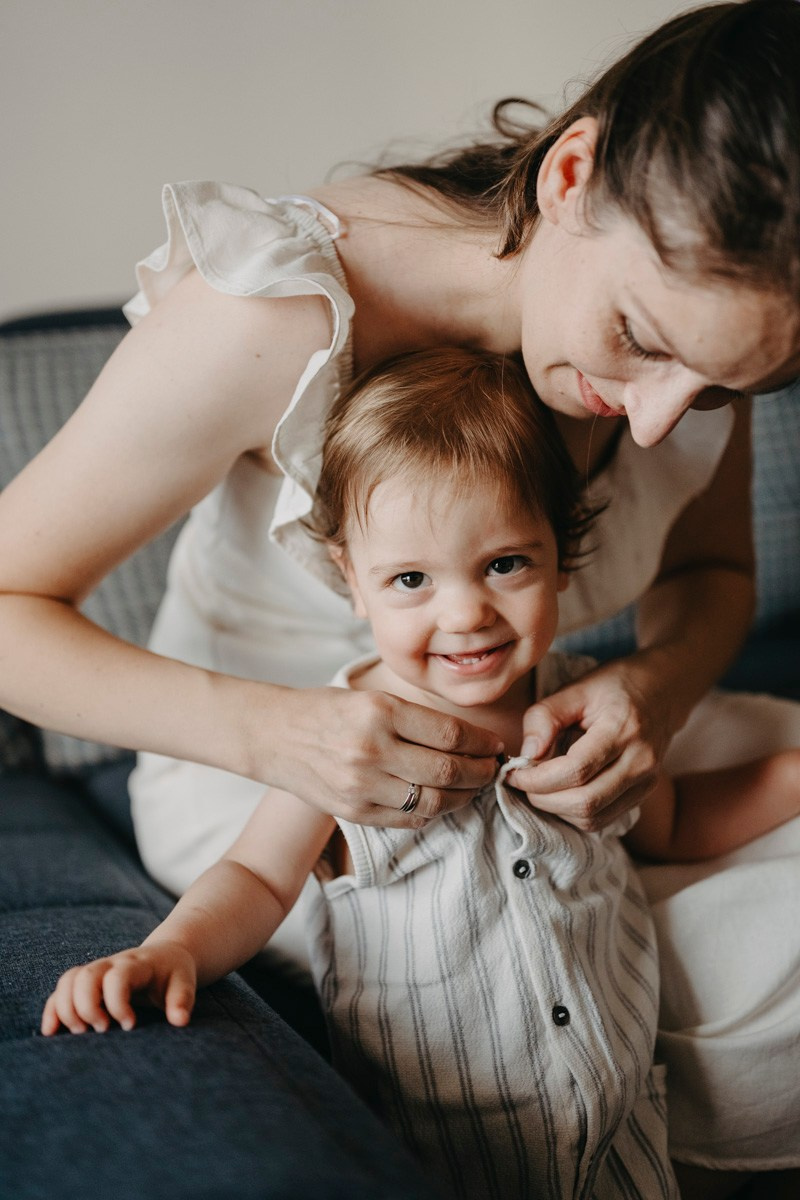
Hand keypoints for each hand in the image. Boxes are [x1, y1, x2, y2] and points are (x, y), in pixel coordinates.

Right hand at [40, 942, 196, 1035]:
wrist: (165, 956)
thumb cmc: (173, 974)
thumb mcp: (185, 982)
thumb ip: (182, 1000)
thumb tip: (180, 1021)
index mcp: (137, 964)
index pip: (117, 976)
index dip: (117, 1003)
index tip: (129, 1025)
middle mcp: (112, 964)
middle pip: (85, 976)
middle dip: (87, 1007)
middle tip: (103, 1030)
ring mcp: (96, 971)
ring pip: (68, 980)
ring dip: (67, 1009)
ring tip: (82, 1033)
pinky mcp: (86, 982)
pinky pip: (61, 990)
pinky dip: (53, 1009)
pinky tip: (51, 1031)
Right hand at [269, 686, 504, 827]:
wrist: (271, 734)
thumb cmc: (326, 709)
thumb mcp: (371, 697)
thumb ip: (415, 718)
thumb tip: (468, 739)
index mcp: (380, 711)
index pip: (450, 734)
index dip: (481, 743)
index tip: (495, 745)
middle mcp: (372, 748)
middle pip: (447, 771)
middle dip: (479, 773)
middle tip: (491, 769)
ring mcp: (361, 785)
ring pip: (432, 801)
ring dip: (462, 797)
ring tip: (472, 788)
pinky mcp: (353, 811)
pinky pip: (408, 819)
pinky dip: (432, 812)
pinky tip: (441, 801)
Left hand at [509, 662, 674, 831]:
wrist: (663, 690)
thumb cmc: (615, 685)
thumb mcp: (576, 688)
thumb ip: (545, 716)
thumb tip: (526, 754)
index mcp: (624, 729)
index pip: (577, 770)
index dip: (538, 778)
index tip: (512, 772)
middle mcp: (641, 761)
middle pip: (585, 801)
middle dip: (543, 798)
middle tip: (521, 783)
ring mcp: (647, 782)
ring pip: (593, 817)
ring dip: (556, 809)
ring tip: (539, 786)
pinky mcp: (643, 794)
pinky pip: (602, 819)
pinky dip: (574, 813)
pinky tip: (560, 792)